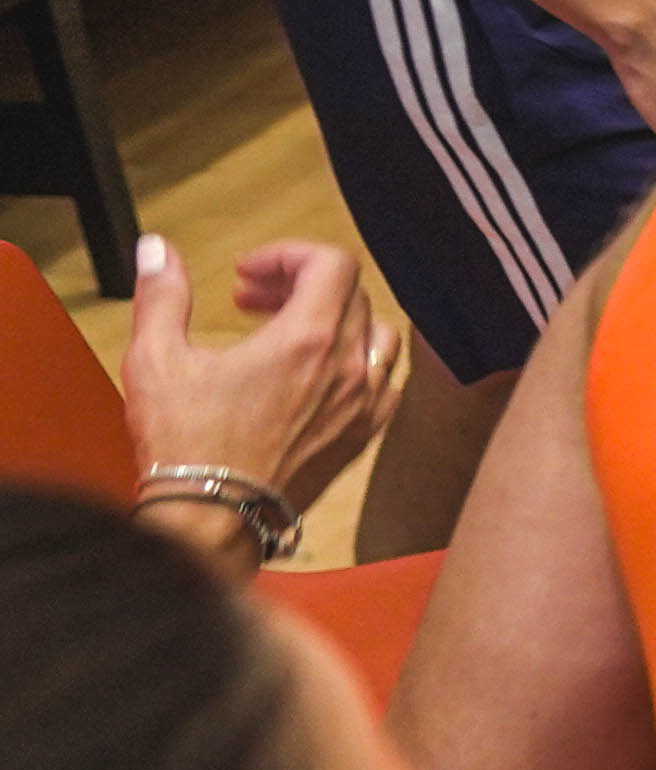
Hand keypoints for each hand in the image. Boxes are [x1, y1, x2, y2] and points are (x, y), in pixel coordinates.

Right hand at [124, 232, 397, 516]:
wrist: (212, 519)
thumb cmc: (187, 446)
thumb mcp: (156, 359)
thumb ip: (162, 295)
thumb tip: (158, 251)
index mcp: (308, 340)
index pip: (333, 263)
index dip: (288, 255)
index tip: (246, 274)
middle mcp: (349, 368)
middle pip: (350, 294)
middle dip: (297, 285)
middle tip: (249, 302)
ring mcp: (364, 404)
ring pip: (375, 334)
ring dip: (334, 321)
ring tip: (283, 333)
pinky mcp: (363, 435)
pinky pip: (384, 382)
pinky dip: (357, 365)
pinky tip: (316, 376)